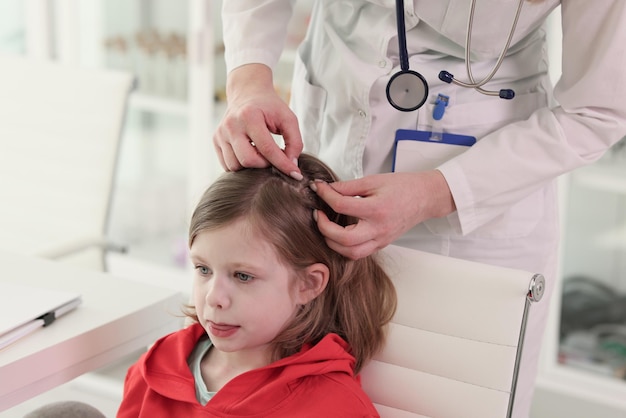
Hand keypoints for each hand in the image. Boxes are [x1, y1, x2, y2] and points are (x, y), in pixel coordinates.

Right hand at [213, 64, 302, 178]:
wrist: (247, 93)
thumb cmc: (270, 107)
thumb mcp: (288, 119)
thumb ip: (295, 142)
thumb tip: (292, 165)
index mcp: (249, 116)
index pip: (267, 149)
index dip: (282, 164)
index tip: (295, 174)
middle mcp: (231, 125)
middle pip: (248, 161)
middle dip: (264, 165)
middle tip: (274, 158)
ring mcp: (220, 133)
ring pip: (235, 166)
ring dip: (252, 166)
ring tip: (261, 154)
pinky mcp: (215, 140)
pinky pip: (227, 165)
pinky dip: (241, 165)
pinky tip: (250, 153)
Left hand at [312, 170, 455, 258]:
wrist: (425, 198)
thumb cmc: (402, 187)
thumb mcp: (373, 181)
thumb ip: (348, 186)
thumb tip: (327, 189)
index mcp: (377, 209)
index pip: (342, 205)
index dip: (325, 195)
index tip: (318, 188)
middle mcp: (378, 229)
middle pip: (343, 239)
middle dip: (324, 228)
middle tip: (318, 214)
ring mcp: (381, 240)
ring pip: (350, 253)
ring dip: (333, 242)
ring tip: (326, 226)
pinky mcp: (382, 244)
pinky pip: (359, 253)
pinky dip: (344, 248)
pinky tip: (339, 235)